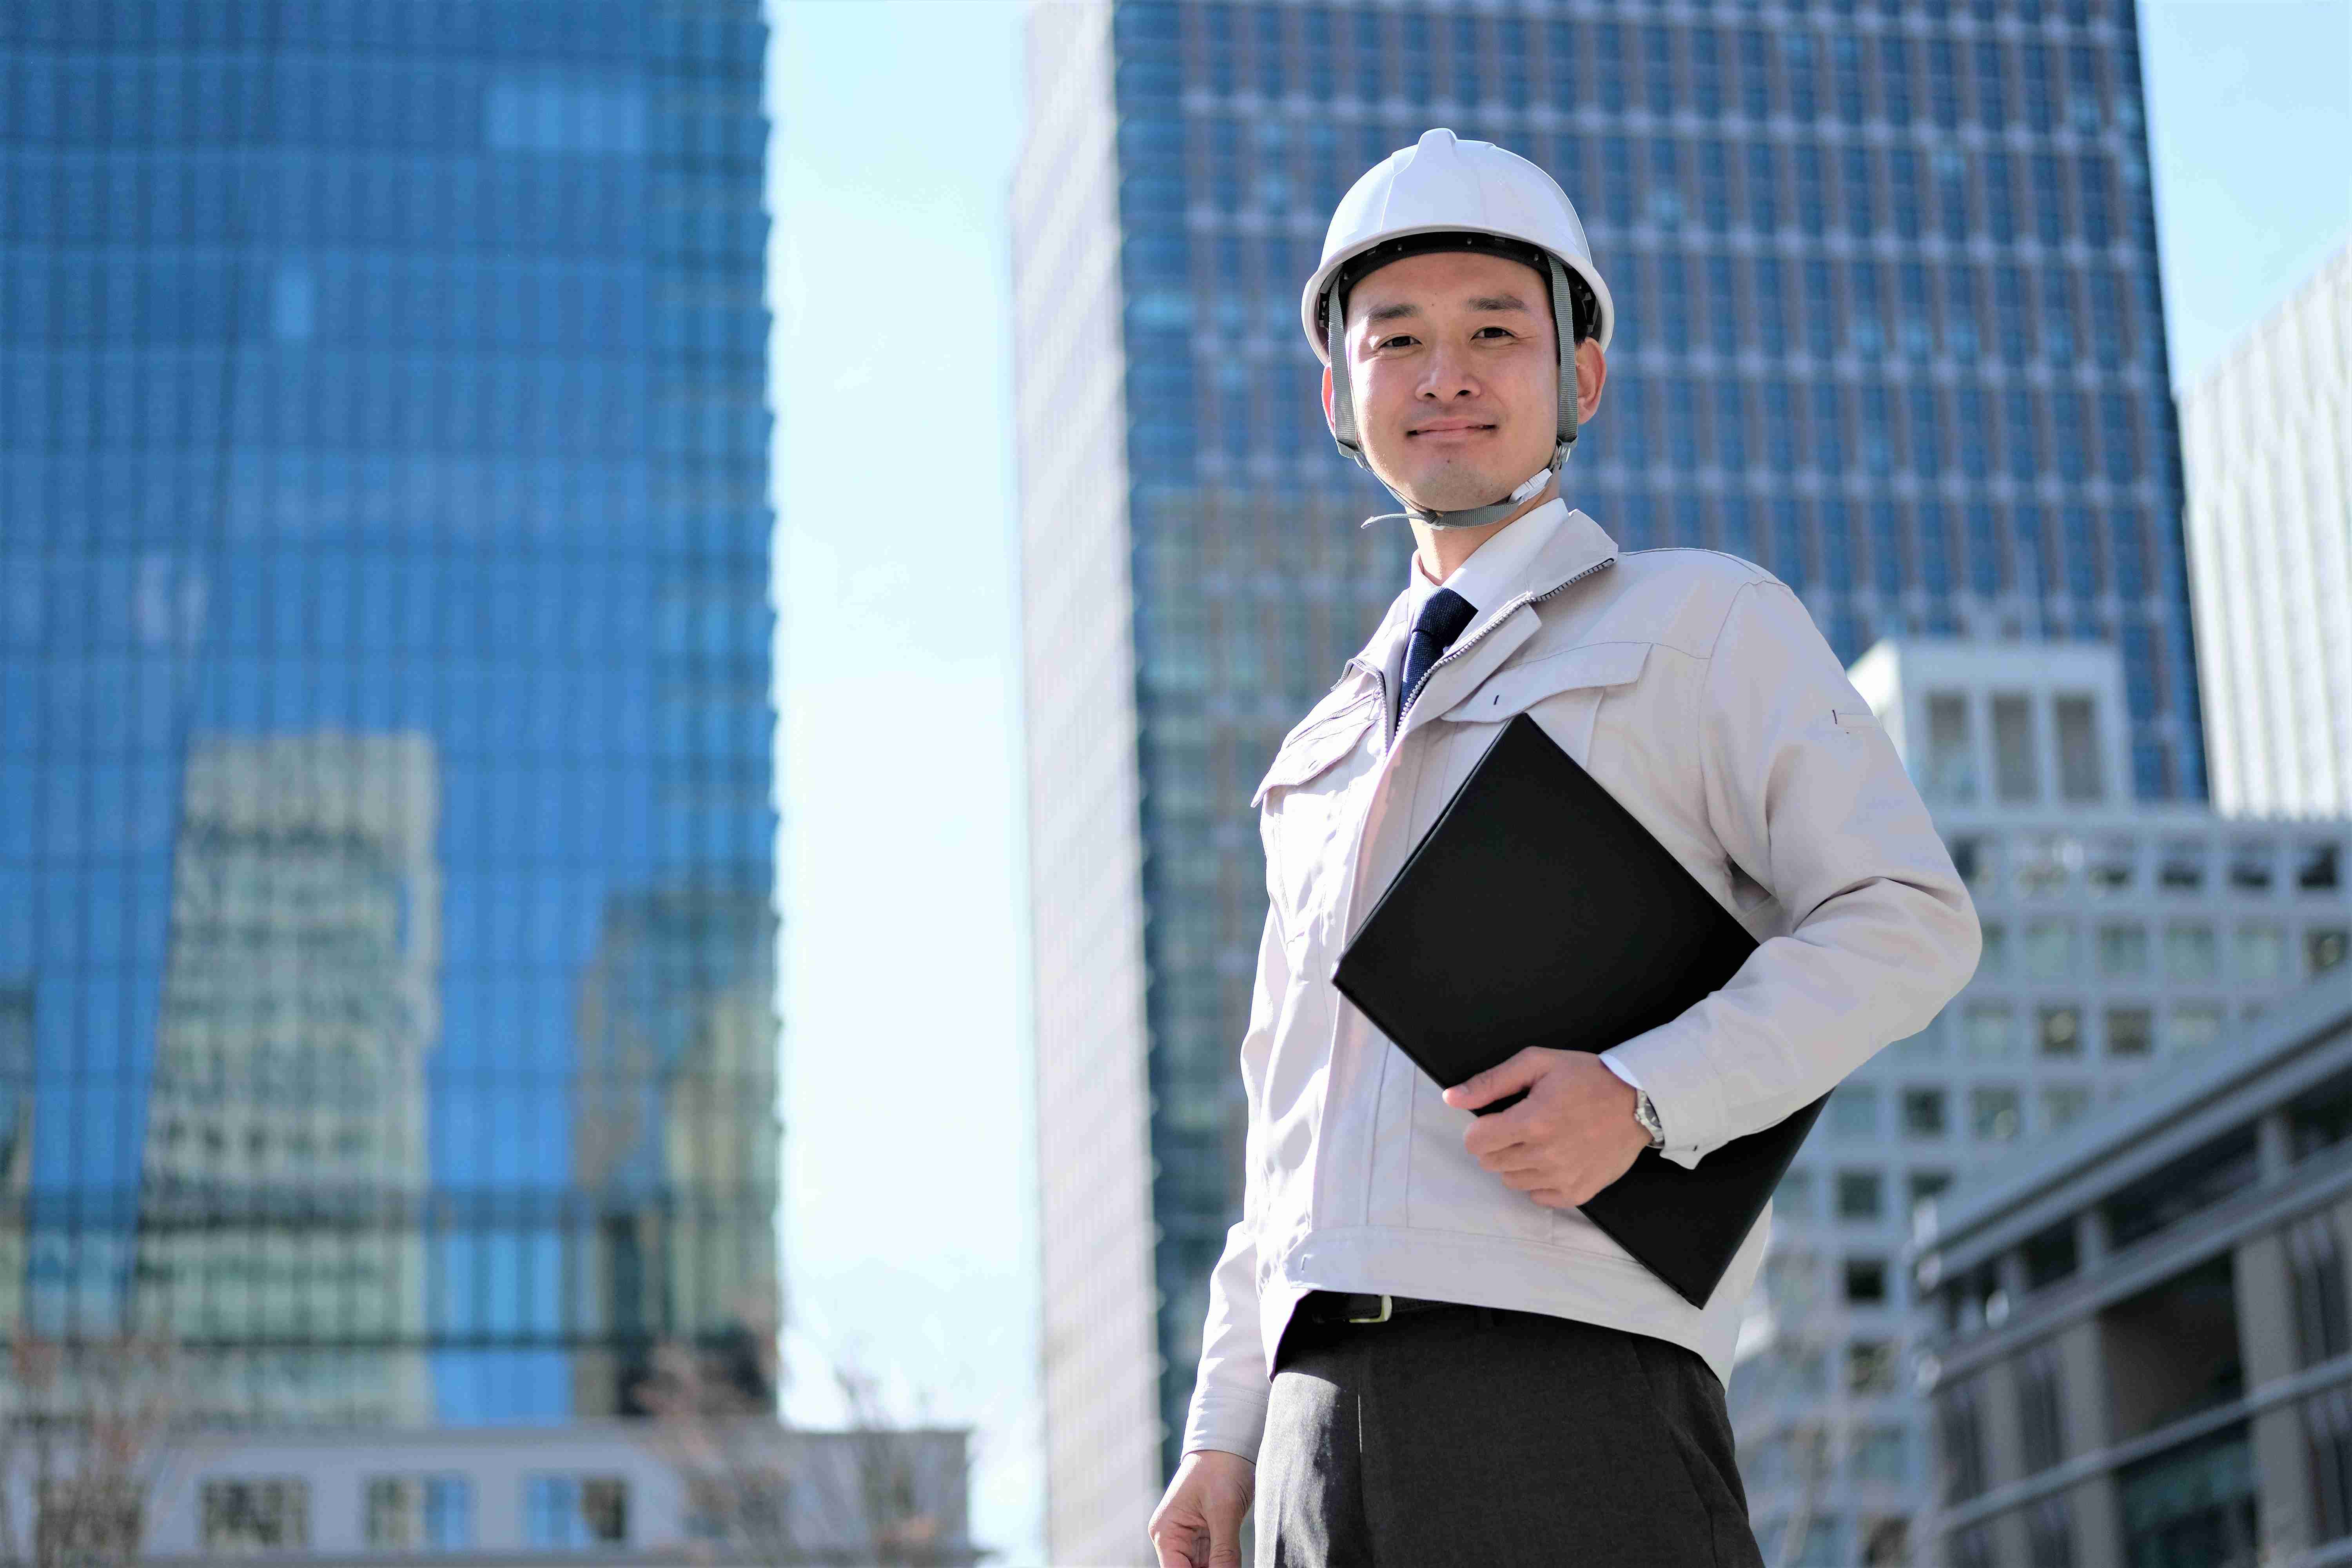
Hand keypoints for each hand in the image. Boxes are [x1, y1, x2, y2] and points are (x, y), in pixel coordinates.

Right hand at [1148, 1448, 1254, 1567]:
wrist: (1231, 1444)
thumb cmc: (1220, 1467)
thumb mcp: (1224, 1511)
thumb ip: (1224, 1553)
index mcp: (1166, 1532)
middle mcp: (1173, 1539)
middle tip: (1231, 1565)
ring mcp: (1190, 1539)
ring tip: (1234, 1561)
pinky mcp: (1208, 1537)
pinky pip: (1216, 1562)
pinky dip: (1226, 1565)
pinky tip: (1235, 1563)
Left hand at [1443, 1049, 1651, 1208]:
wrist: (1638, 1101)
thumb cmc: (1586, 1077)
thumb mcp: (1537, 1064)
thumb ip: (1491, 1082)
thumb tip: (1451, 1098)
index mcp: (1532, 1121)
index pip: (1476, 1142)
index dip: (1480, 1129)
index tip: (1496, 1119)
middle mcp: (1545, 1155)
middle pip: (1490, 1162)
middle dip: (1497, 1143)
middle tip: (1521, 1126)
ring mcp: (1562, 1178)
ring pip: (1511, 1180)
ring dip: (1516, 1162)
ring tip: (1541, 1139)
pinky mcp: (1578, 1193)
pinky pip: (1537, 1197)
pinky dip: (1538, 1181)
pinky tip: (1554, 1158)